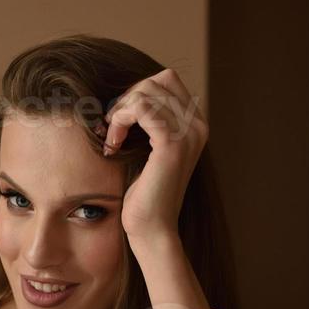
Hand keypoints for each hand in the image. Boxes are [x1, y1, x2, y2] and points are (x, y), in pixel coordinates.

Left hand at [102, 68, 208, 242]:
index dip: (136, 92)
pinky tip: (112, 144)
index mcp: (195, 125)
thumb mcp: (146, 149)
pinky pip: (141, 108)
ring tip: (111, 139)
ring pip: (145, 92)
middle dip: (126, 100)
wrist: (151, 228)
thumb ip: (147, 121)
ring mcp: (188, 134)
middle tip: (110, 129)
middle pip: (155, 82)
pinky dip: (119, 120)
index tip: (119, 120)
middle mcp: (198, 126)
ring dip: (119, 112)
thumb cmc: (143, 193)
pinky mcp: (172, 145)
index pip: (166, 80)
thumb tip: (126, 93)